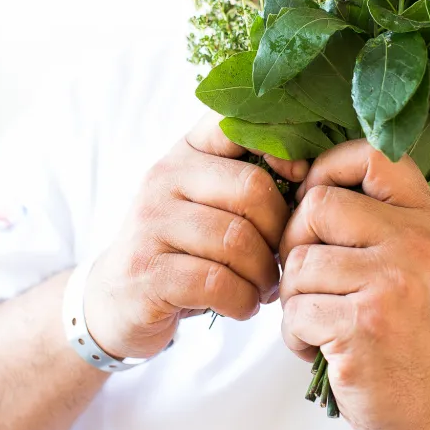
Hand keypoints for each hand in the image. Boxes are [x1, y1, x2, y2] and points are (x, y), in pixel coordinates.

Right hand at [83, 112, 307, 360]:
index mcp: (188, 152)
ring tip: (264, 288)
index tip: (301, 178)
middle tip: (283, 260)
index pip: (236, 123)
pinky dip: (242, 300)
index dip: (281, 144)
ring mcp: (151, 222)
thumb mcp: (210, 203)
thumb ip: (251, 181)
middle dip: (280, 232)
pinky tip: (242, 305)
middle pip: (252, 189)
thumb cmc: (186, 249)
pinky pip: (217, 282)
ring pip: (237, 240)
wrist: (116, 300)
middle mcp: (164, 177)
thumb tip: (313, 176)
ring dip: (264, 274)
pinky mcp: (147, 270)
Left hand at [279, 140, 429, 429]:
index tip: (314, 201)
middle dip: (296, 245)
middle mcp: (414, 241)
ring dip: (294, 300)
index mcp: (426, 217)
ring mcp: (391, 283)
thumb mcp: (414, 259)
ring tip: (325, 322)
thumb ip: (373, 218)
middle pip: (316, 205)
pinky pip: (294, 311)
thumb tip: (295, 178)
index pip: (370, 152)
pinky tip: (324, 350)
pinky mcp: (363, 326)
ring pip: (297, 263)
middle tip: (313, 283)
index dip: (326, 168)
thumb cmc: (413, 332)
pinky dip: (296, 336)